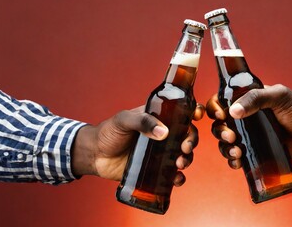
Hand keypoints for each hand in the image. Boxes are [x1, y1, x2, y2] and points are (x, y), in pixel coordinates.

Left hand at [72, 104, 204, 185]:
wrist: (94, 155)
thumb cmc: (108, 132)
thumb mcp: (124, 120)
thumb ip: (142, 121)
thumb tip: (164, 132)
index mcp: (158, 118)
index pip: (181, 113)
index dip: (193, 113)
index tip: (197, 115)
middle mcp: (163, 134)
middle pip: (187, 135)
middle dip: (192, 140)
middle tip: (185, 147)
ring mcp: (160, 152)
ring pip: (183, 154)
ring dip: (188, 159)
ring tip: (180, 164)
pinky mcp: (155, 169)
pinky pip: (172, 173)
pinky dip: (179, 177)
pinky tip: (177, 179)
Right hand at [207, 84, 291, 168]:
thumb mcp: (279, 96)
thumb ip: (256, 98)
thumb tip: (233, 111)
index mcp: (248, 100)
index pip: (222, 100)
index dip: (215, 108)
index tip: (221, 115)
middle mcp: (245, 117)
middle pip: (220, 123)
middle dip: (220, 131)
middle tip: (232, 137)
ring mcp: (249, 134)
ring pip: (225, 141)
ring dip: (225, 147)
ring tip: (237, 152)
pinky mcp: (255, 150)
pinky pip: (236, 156)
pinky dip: (232, 160)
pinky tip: (238, 162)